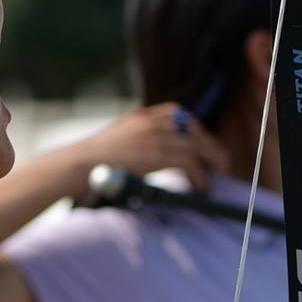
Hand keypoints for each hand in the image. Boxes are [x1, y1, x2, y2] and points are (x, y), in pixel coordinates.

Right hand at [66, 102, 230, 193]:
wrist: (79, 164)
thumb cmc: (97, 160)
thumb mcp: (120, 139)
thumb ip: (141, 139)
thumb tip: (162, 154)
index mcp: (141, 117)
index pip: (178, 115)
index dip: (196, 131)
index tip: (204, 143)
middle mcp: (149, 122)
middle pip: (191, 128)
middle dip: (210, 145)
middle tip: (221, 162)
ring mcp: (153, 136)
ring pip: (195, 144)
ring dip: (211, 160)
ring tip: (219, 173)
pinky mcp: (155, 154)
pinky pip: (188, 161)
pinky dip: (199, 175)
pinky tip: (201, 186)